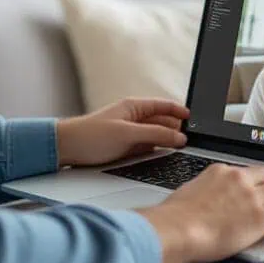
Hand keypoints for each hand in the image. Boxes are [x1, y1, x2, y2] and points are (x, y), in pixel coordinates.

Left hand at [55, 98, 189, 166]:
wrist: (66, 149)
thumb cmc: (91, 136)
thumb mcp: (127, 134)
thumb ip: (155, 135)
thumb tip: (180, 137)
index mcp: (134, 107)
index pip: (164, 106)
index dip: (181, 112)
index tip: (196, 121)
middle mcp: (134, 118)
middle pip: (163, 122)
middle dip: (178, 129)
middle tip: (192, 141)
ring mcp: (131, 133)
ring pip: (157, 136)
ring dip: (168, 141)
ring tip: (182, 150)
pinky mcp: (127, 147)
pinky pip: (149, 147)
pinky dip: (158, 150)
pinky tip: (165, 156)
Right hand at [138, 164, 263, 262]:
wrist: (177, 229)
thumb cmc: (175, 218)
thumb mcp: (189, 193)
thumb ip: (203, 193)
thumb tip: (205, 200)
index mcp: (220, 171)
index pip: (249, 172)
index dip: (261, 180)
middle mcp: (239, 179)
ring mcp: (252, 197)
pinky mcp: (260, 217)